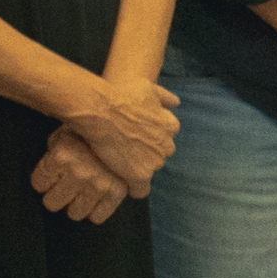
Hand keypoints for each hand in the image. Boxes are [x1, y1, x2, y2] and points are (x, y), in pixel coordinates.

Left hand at [31, 126, 130, 222]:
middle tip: (65, 185)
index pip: (38, 184)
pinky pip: (97, 217)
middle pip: (53, 203)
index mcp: (61, 154)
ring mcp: (98, 184)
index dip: (43, 179)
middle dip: (57, 194)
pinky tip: (96, 197)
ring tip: (81, 191)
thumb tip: (48, 174)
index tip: (51, 176)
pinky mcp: (116, 193)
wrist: (123, 125)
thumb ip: (53, 153)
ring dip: (76, 203)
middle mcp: (79, 172)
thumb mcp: (63, 134)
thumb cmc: (88, 130)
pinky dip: (96, 210)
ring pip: (75, 213)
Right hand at [60, 77, 178, 190]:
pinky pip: (140, 190)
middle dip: (145, 153)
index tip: (136, 136)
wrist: (101, 110)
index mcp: (170, 126)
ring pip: (148, 170)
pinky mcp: (140, 175)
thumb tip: (176, 103)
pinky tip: (120, 178)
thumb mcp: (148, 87)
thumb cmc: (121, 96)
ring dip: (137, 167)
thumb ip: (165, 97)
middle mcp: (166, 145)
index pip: (165, 138)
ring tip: (118, 159)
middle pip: (158, 155)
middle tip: (126, 146)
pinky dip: (132, 187)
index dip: (149, 137)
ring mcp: (155, 162)